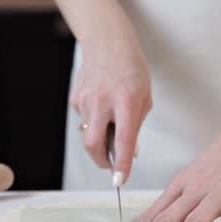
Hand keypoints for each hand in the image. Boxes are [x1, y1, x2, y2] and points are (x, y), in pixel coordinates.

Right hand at [70, 37, 151, 185]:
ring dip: (100, 138)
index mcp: (126, 100)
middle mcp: (103, 101)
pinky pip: (84, 121)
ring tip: (111, 122)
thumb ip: (136, 125)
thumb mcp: (144, 96)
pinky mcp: (75, 99)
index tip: (120, 180)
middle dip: (101, 161)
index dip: (122, 163)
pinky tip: (102, 106)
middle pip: (93, 144)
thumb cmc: (131, 68)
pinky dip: (94, 122)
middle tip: (111, 163)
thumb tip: (129, 151)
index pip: (123, 140)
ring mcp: (85, 100)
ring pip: (88, 134)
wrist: (107, 42)